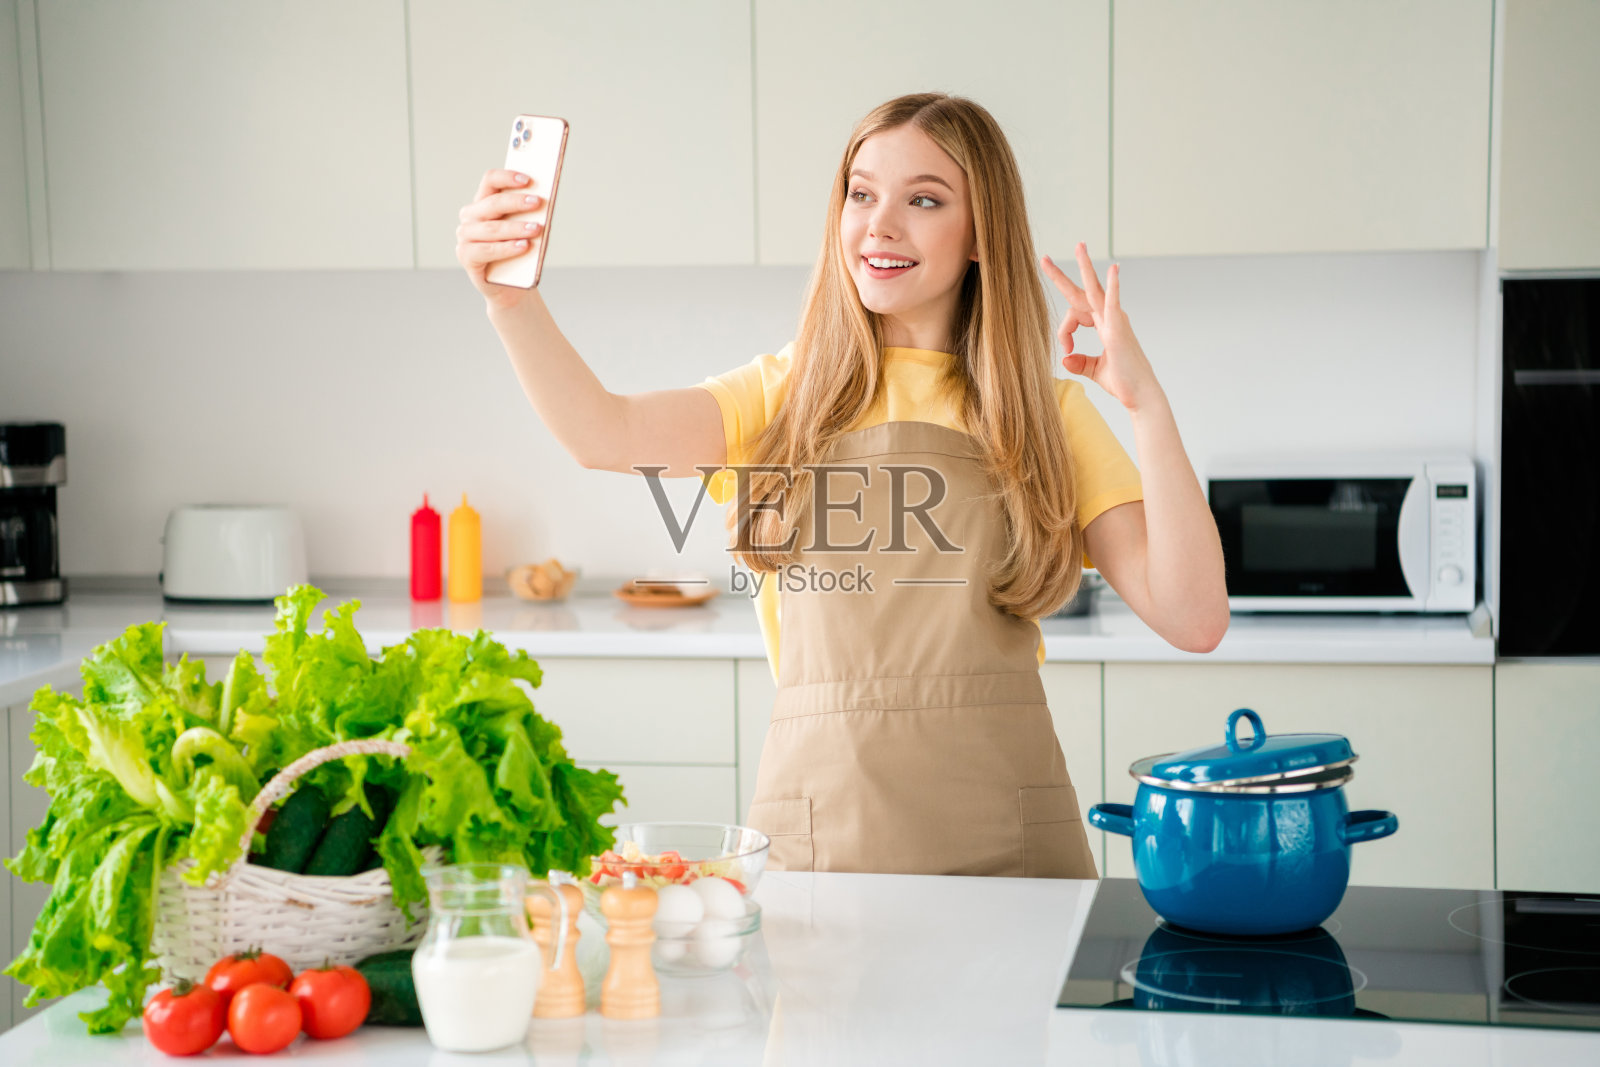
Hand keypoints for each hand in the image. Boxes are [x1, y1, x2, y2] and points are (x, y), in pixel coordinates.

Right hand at [456, 169, 545, 309]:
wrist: (510, 284)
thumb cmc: (518, 251)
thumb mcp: (525, 230)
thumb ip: (529, 216)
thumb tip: (543, 205)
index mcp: (483, 202)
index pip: (490, 180)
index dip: (507, 177)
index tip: (528, 179)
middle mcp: (470, 217)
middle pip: (492, 203)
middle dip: (516, 202)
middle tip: (537, 202)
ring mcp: (465, 236)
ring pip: (492, 228)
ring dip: (516, 228)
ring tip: (536, 228)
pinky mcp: (466, 256)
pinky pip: (487, 250)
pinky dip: (507, 248)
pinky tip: (524, 246)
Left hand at [1040, 242, 1161, 411]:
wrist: (1140, 395)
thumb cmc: (1124, 382)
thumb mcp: (1094, 370)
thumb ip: (1080, 362)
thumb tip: (1065, 359)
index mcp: (1104, 325)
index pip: (1075, 314)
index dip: (1064, 331)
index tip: (1066, 350)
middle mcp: (1110, 318)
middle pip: (1082, 290)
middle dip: (1062, 276)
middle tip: (1044, 259)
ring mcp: (1115, 321)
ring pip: (1096, 289)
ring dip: (1087, 267)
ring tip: (1079, 246)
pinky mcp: (1119, 329)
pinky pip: (1114, 303)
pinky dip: (1114, 287)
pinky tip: (1113, 269)